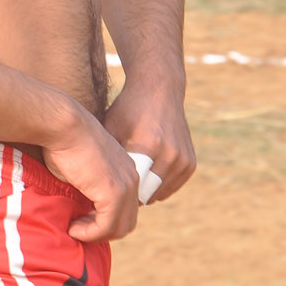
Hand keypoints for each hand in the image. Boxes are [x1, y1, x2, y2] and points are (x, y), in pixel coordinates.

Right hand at [40, 107, 140, 242]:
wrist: (63, 125)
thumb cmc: (64, 141)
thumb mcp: (82, 170)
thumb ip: (89, 189)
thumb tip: (80, 210)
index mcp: (126, 170)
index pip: (126, 207)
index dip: (104, 219)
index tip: (81, 219)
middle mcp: (131, 178)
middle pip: (127, 221)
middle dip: (103, 231)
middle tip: (79, 227)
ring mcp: (125, 186)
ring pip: (120, 228)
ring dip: (95, 235)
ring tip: (74, 228)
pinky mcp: (113, 194)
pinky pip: (106, 226)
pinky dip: (89, 233)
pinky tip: (73, 227)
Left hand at [102, 78, 196, 203]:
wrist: (160, 88)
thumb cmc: (129, 108)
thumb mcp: (112, 126)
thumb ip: (107, 154)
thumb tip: (95, 181)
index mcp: (149, 146)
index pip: (133, 186)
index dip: (119, 193)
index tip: (108, 193)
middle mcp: (171, 154)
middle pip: (148, 193)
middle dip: (133, 197)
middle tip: (117, 195)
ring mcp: (183, 159)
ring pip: (161, 192)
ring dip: (147, 192)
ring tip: (130, 187)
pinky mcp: (190, 162)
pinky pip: (173, 185)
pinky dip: (159, 186)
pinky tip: (144, 179)